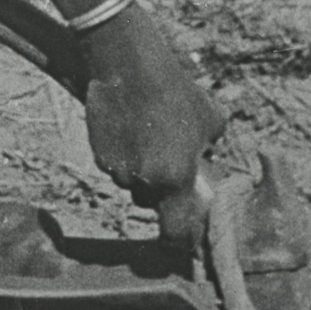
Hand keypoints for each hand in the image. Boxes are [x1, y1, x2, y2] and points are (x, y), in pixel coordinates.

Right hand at [78, 8, 226, 247]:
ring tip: (146, 132)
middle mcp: (144, 181)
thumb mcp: (211, 121)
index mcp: (176, 179)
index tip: (185, 242)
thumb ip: (209, 151)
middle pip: (150, 201)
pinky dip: (121, 153)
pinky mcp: (99, 153)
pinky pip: (113, 164)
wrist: (129, 67)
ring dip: (138, 169)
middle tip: (166, 158)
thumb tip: (206, 161)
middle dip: (158, 187)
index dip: (180, 241)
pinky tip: (128, 125)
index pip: (176, 231)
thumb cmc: (176, 92)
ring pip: (130, 182)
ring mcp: (117, 169)